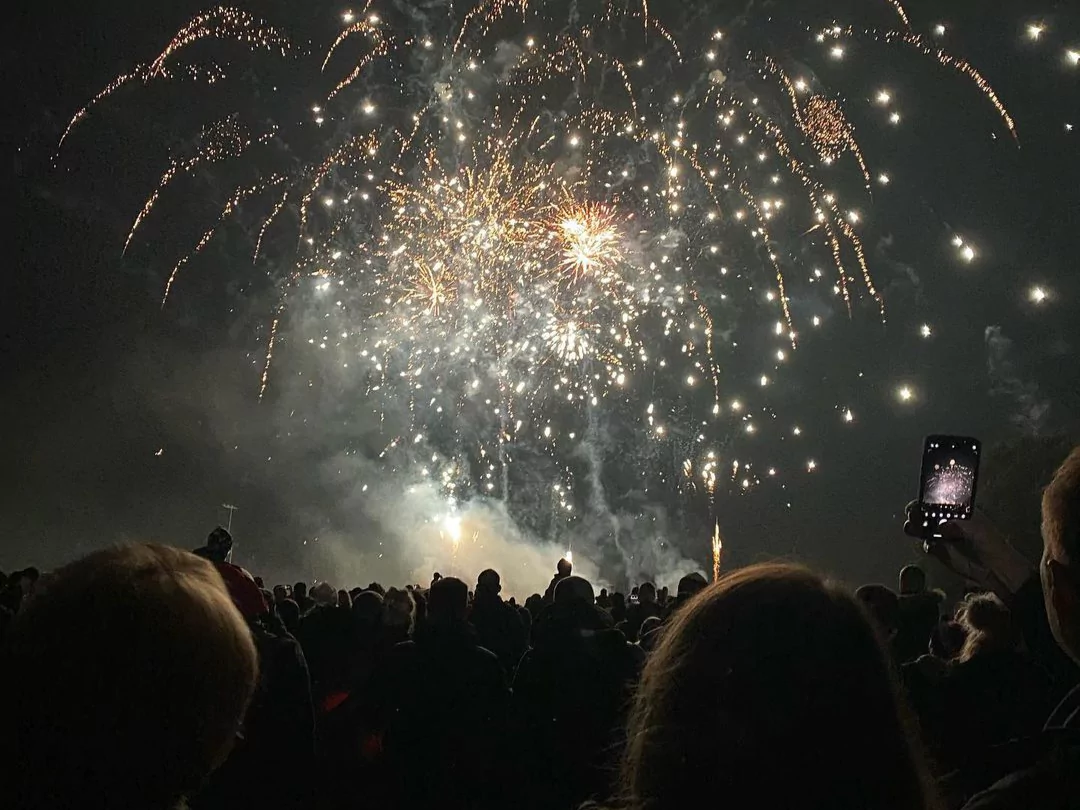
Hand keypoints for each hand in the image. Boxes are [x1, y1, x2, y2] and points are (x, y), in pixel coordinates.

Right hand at [904, 502, 1032, 597]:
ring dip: (917, 527)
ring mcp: (946, 537)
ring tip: (911, 528)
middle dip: (919, 512)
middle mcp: (952, 522)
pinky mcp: (942, 552)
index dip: (929, 500)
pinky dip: (927, 545)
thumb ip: (959, 525)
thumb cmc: (995, 547)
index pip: (941, 501)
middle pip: (929, 513)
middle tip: (912, 515)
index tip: (920, 503)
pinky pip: (929, 546)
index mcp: (962, 512)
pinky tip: (930, 545)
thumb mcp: (979, 530)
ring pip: (925, 528)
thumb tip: (941, 525)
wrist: (998, 573)